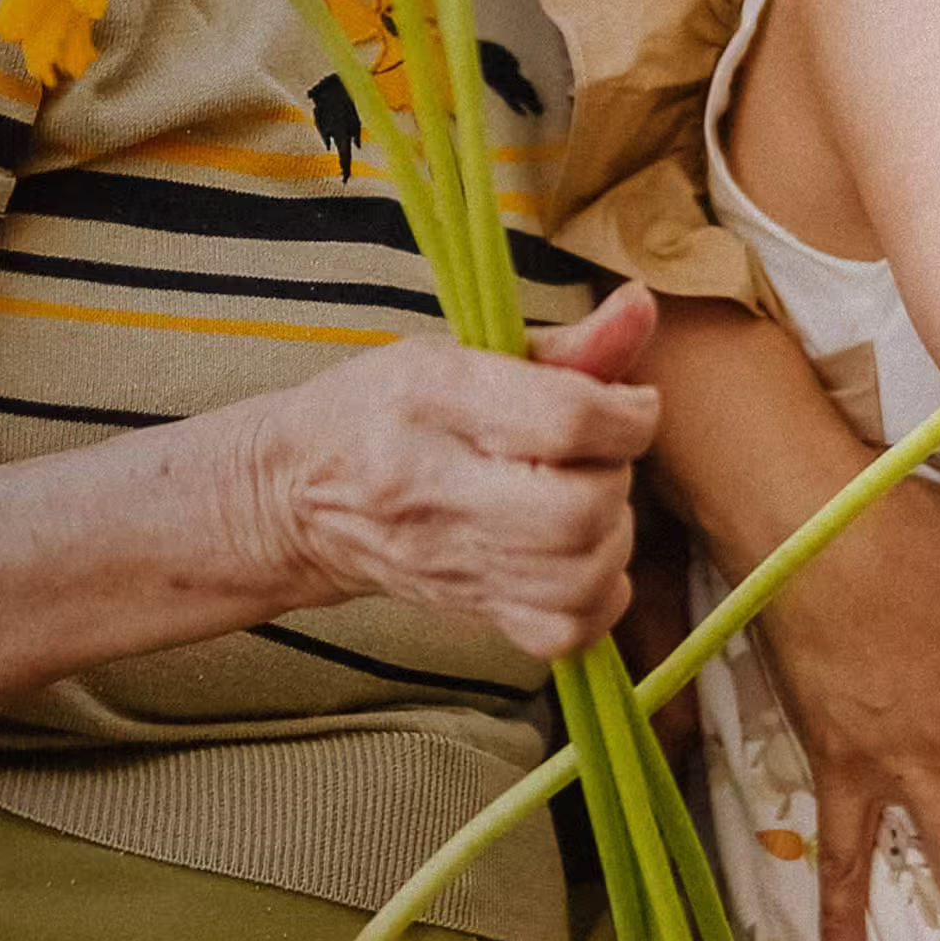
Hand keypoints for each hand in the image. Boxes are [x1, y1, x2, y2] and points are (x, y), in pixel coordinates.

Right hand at [257, 292, 662, 660]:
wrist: (296, 497)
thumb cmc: (382, 409)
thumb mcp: (456, 353)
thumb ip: (562, 345)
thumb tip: (642, 309)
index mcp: (434, 399)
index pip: (566, 420)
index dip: (626, 414)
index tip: (628, 405)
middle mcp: (438, 490)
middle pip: (578, 511)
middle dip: (614, 478)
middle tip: (595, 457)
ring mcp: (452, 563)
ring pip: (581, 577)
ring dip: (611, 536)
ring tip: (585, 503)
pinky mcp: (469, 611)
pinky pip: (566, 630)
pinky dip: (597, 598)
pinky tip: (578, 559)